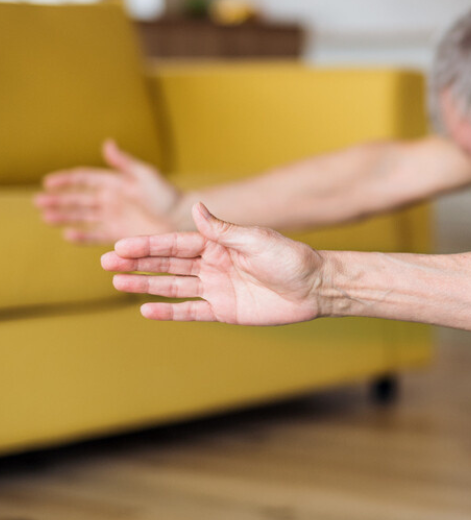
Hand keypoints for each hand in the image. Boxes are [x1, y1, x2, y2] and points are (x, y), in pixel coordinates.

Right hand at [36, 139, 182, 243]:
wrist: (185, 220)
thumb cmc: (169, 196)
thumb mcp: (146, 176)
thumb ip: (124, 163)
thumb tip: (106, 143)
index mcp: (117, 183)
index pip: (85, 178)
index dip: (67, 180)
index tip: (47, 182)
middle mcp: (113, 200)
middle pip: (79, 199)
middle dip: (59, 200)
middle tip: (38, 202)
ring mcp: (116, 218)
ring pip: (83, 216)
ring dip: (64, 216)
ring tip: (46, 217)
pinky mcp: (121, 235)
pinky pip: (96, 235)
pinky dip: (82, 235)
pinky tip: (68, 235)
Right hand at [103, 203, 324, 325]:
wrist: (315, 287)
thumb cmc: (290, 257)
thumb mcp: (255, 239)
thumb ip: (223, 230)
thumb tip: (197, 207)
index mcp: (218, 244)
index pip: (176, 243)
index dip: (148, 246)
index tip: (120, 247)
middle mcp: (213, 265)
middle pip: (168, 264)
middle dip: (137, 263)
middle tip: (105, 264)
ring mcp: (216, 288)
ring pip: (173, 286)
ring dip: (145, 285)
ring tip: (117, 283)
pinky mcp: (224, 311)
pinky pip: (191, 312)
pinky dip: (169, 312)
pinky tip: (146, 310)